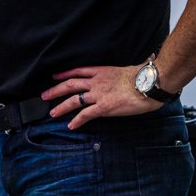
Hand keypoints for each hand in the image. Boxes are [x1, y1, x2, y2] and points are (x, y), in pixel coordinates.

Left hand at [40, 64, 158, 128]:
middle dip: (55, 90)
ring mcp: (99, 94)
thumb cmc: (146, 76)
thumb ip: (122, 73)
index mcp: (103, 71)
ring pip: (74, 100)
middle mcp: (97, 82)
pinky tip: (71, 125)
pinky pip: (86, 114)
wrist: (151, 82)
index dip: (65, 73)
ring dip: (61, 106)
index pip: (79, 71)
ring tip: (52, 112)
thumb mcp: (130, 70)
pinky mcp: (104, 107)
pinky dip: (77, 120)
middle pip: (70, 84)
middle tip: (44, 96)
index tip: (55, 76)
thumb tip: (126, 74)